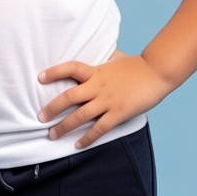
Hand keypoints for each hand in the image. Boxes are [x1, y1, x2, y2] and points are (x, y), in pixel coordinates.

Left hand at [37, 51, 169, 148]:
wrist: (157, 73)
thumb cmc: (136, 65)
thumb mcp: (115, 57)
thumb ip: (101, 58)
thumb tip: (94, 50)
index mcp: (97, 71)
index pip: (71, 68)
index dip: (54, 72)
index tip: (39, 78)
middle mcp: (98, 86)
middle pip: (69, 96)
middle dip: (52, 108)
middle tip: (39, 117)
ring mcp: (108, 101)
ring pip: (80, 115)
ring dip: (64, 126)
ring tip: (52, 134)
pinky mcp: (118, 113)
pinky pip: (99, 128)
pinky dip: (87, 138)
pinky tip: (77, 145)